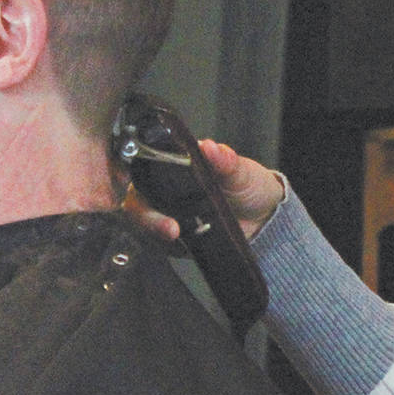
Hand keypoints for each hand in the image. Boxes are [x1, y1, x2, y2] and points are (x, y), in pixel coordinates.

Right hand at [120, 137, 284, 243]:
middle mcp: (164, 189)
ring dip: (155, 233)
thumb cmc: (250, 186)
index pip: (141, 166)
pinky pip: (159, 244)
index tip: (137, 186)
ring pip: (142, 225)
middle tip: (170, 228)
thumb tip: (210, 147)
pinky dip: (167, 247)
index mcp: (175, 165)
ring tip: (178, 239)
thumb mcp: (241, 171)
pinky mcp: (173, 239)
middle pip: (136, 201)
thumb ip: (226, 161)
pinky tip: (183, 246)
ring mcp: (166, 214)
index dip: (129, 175)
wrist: (264, 219)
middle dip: (146, 216)